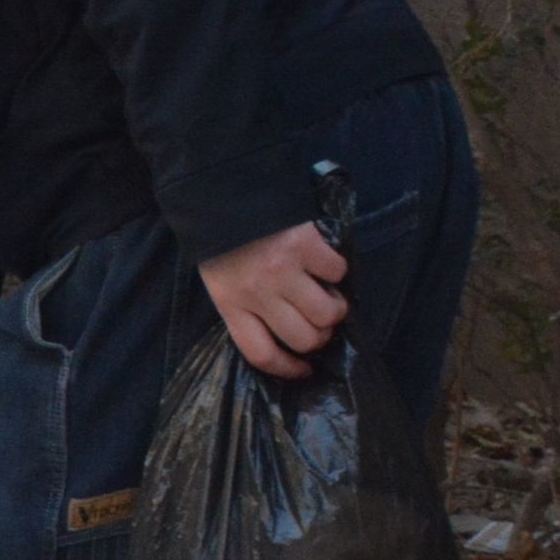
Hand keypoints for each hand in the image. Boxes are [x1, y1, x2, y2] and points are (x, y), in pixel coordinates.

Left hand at [201, 217, 350, 377]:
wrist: (226, 190)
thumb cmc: (224, 241)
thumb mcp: (222, 280)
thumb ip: (246, 308)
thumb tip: (288, 336)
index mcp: (230, 304)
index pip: (261, 354)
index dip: (288, 368)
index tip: (304, 369)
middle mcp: (257, 292)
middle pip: (304, 339)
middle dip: (319, 335)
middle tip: (318, 321)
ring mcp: (282, 269)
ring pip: (327, 312)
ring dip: (335, 307)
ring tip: (327, 294)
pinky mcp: (305, 245)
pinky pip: (337, 273)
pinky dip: (336, 270)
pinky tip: (322, 262)